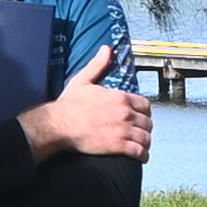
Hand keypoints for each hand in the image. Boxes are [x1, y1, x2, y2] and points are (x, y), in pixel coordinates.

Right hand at [21, 48, 152, 161]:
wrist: (59, 124)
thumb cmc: (69, 104)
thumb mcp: (84, 80)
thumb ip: (98, 64)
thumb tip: (107, 49)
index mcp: (120, 97)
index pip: (145, 105)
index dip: (144, 112)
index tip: (140, 116)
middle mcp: (125, 113)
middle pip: (147, 122)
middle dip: (145, 127)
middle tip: (140, 132)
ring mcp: (123, 130)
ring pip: (145, 137)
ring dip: (145, 142)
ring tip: (142, 146)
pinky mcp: (118, 146)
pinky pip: (139, 152)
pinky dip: (142, 155)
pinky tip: (141, 157)